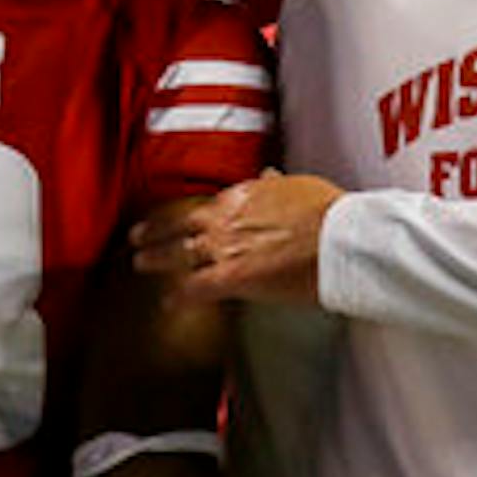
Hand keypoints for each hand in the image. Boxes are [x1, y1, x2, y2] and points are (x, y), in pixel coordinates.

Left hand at [129, 173, 340, 306]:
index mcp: (243, 195)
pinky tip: (168, 303)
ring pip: (178, 253)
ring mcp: (226, 247)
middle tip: (137, 237)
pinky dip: (178, 296)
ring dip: (156, 258)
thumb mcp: (300, 187)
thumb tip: (270, 174)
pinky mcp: (232, 276)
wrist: (338, 236)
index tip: (180, 219)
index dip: (189, 214)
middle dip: (156, 231)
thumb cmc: (328, 213)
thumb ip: (277, 184)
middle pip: (181, 224)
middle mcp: (227, 218)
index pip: (207, 205)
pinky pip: (195, 288)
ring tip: (141, 263)